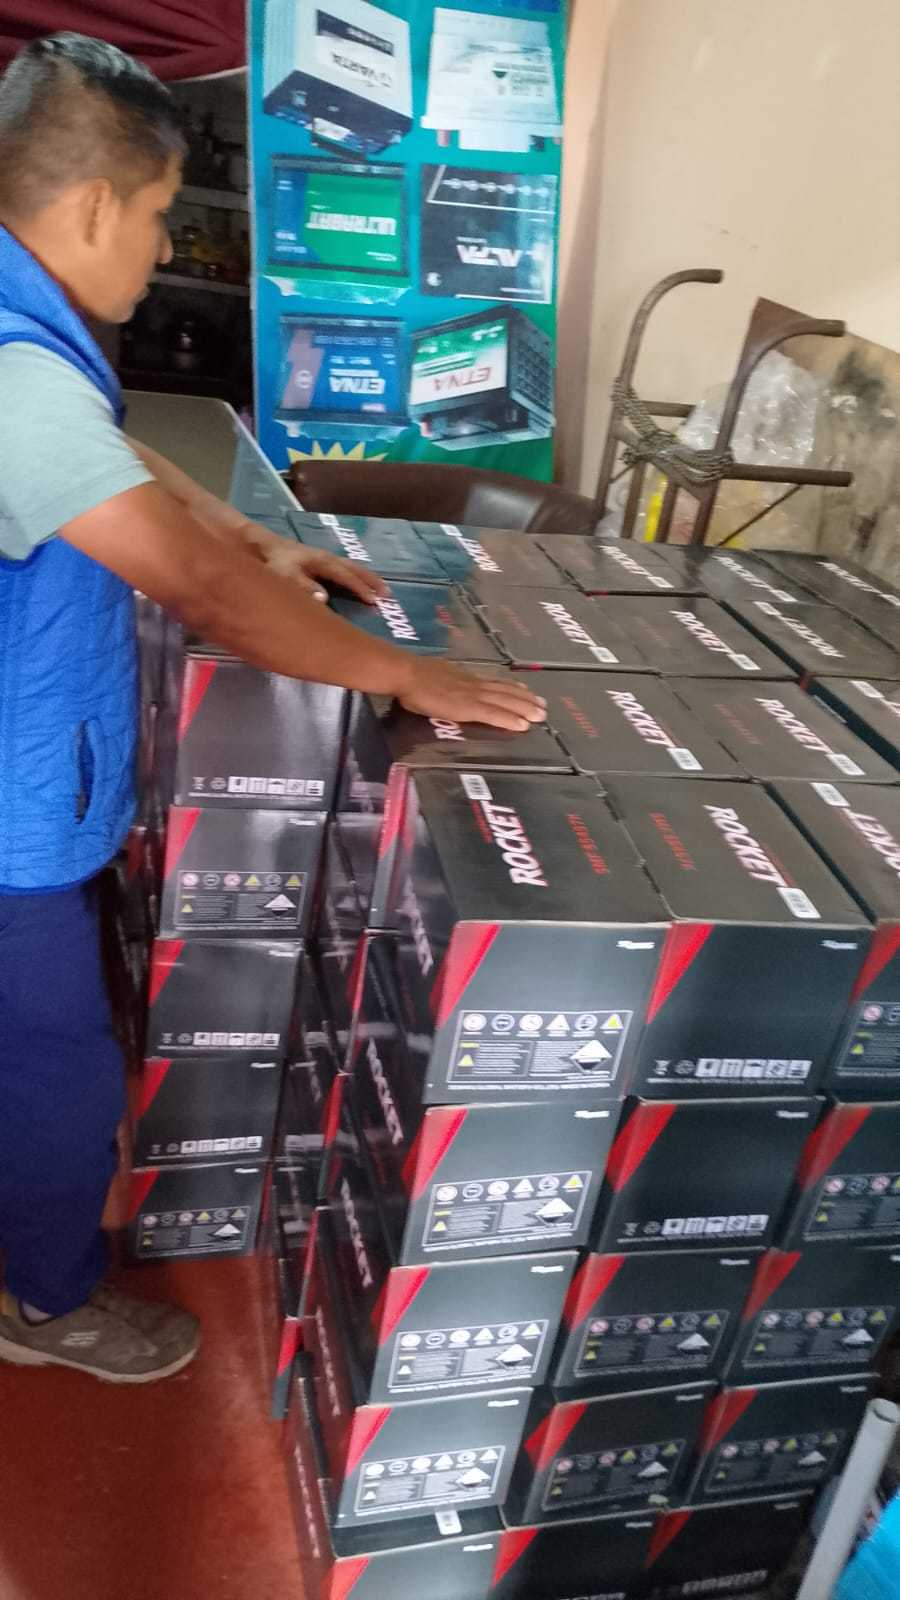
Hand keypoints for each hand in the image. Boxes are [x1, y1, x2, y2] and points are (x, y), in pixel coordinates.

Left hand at [243, 524, 387, 603]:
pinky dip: (354, 574)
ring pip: (350, 566)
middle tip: (388, 594)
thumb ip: (303, 587)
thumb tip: (324, 599)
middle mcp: (325, 558)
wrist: (257, 543)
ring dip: (366, 577)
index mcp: (321, 561)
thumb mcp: (285, 574)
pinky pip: (342, 567)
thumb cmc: (272, 561)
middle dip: (371, 581)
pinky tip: (356, 582)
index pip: (345, 576)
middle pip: (354, 568)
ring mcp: (322, 558)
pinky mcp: (316, 560)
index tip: (375, 602)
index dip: (360, 589)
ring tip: (381, 589)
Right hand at [397, 660, 546, 731]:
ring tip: (541, 715)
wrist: (407, 674)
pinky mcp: (468, 708)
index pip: (493, 682)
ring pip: (505, 702)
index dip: (511, 687)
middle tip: (543, 705)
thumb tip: (442, 685)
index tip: (525, 689)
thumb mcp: (434, 675)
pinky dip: (509, 719)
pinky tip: (523, 725)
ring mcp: (473, 695)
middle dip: (525, 699)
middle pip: (505, 691)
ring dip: (525, 708)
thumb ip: (443, 682)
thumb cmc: (411, 677)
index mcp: (464, 678)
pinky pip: (494, 714)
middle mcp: (473, 684)